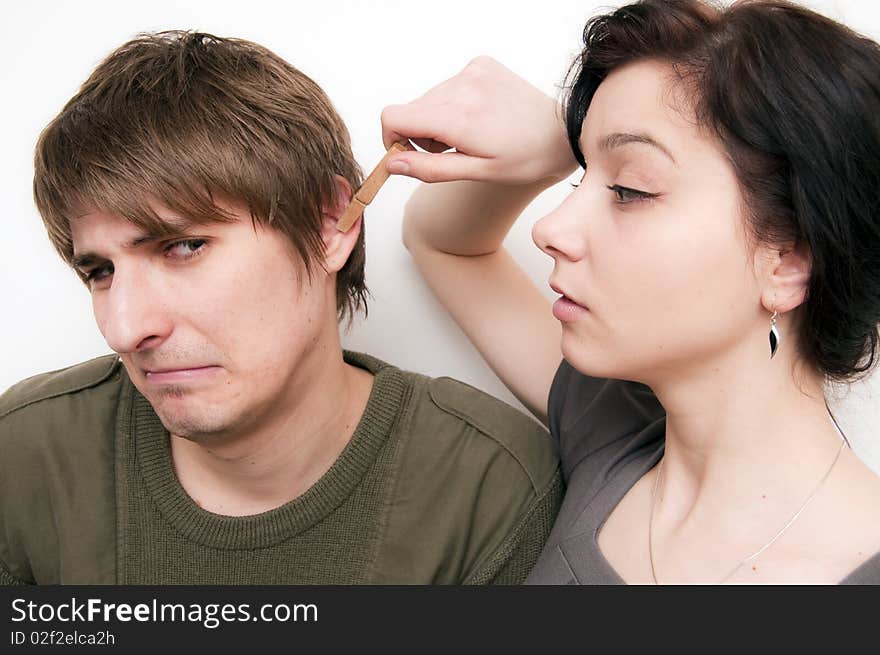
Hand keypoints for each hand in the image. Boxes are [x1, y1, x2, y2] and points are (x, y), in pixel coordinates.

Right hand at [381, 56, 576, 185]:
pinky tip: (481, 115)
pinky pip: (449, 86)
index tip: (410, 153)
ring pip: (430, 98)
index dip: (393, 138)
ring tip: (472, 134)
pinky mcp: (481, 64)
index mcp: (458, 117)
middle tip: (455, 149)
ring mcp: (472, 72)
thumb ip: (430, 168)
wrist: (561, 133)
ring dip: (440, 119)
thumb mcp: (476, 172)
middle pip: (412, 110)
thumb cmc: (524, 159)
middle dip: (422, 134)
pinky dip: (456, 103)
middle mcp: (462, 86)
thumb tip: (392, 163)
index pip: (393, 116)